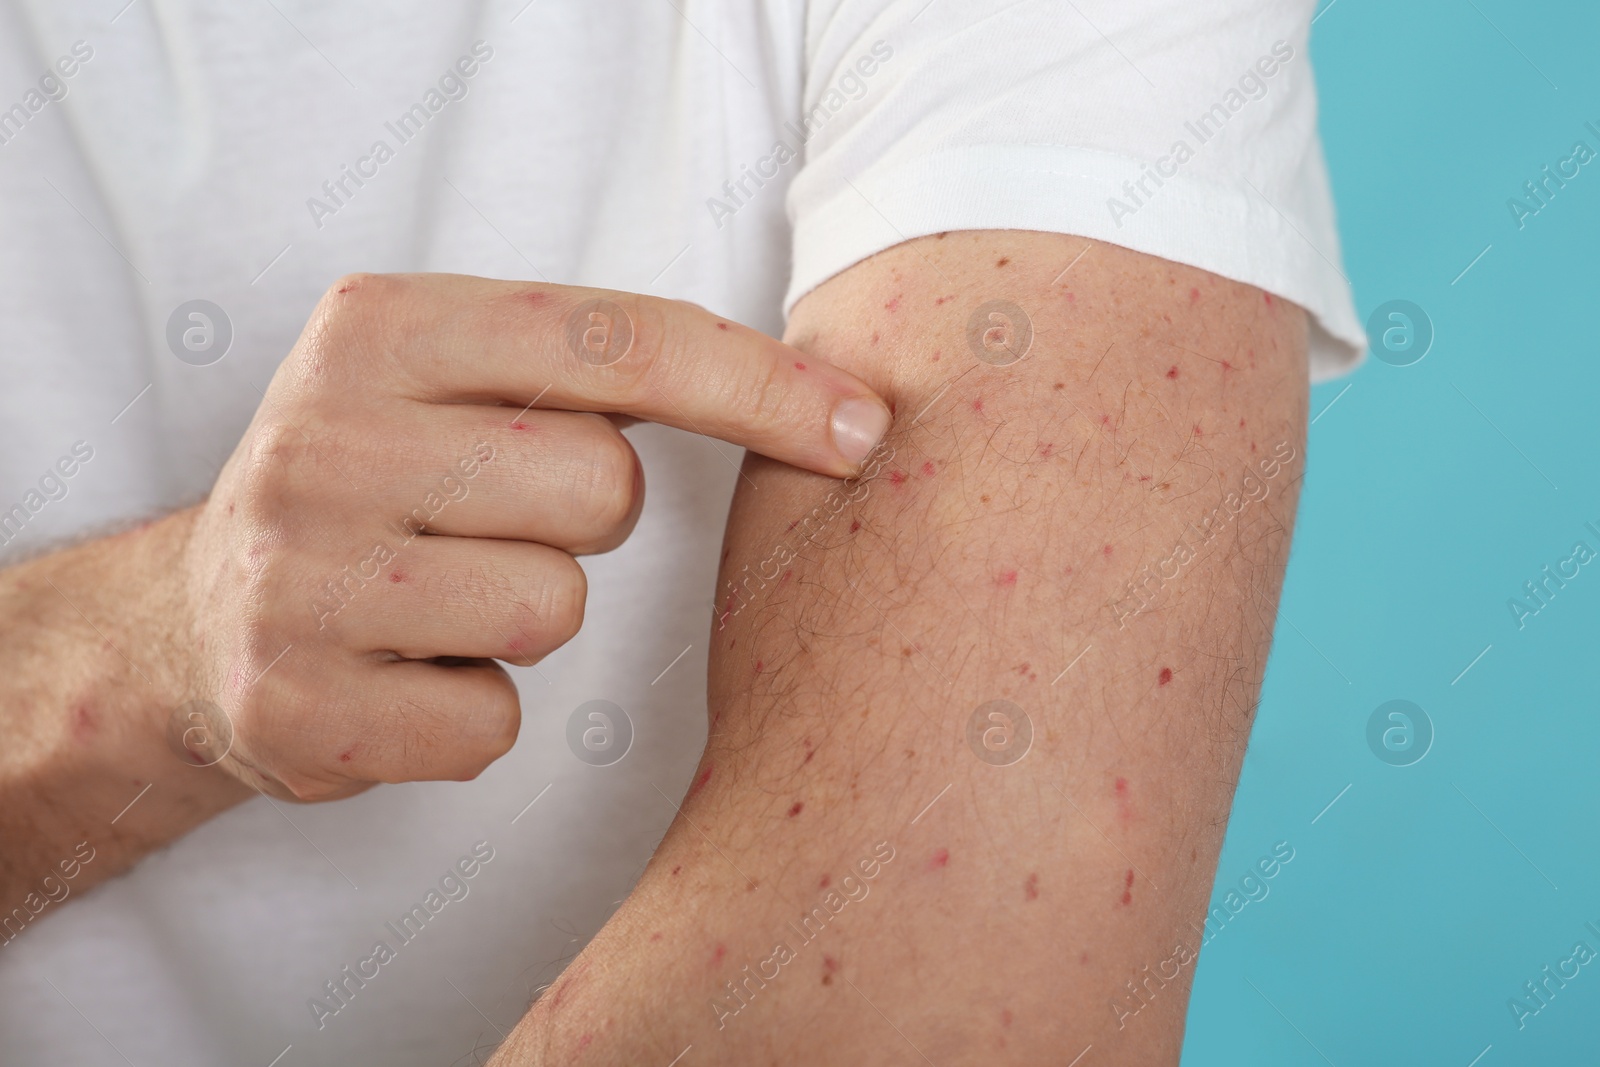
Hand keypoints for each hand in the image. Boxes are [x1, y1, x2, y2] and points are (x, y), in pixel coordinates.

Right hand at [165, 273, 890, 801]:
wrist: (192, 621)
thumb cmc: (384, 485)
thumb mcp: (454, 378)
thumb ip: (602, 365)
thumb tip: (840, 407)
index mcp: (377, 326)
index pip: (614, 340)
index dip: (759, 385)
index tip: (862, 429)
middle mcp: (320, 437)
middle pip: (602, 487)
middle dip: (590, 519)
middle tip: (502, 522)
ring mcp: (294, 577)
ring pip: (553, 608)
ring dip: (531, 617)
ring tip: (447, 598)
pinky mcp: (293, 706)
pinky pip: (495, 726)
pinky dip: (480, 715)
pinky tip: (410, 676)